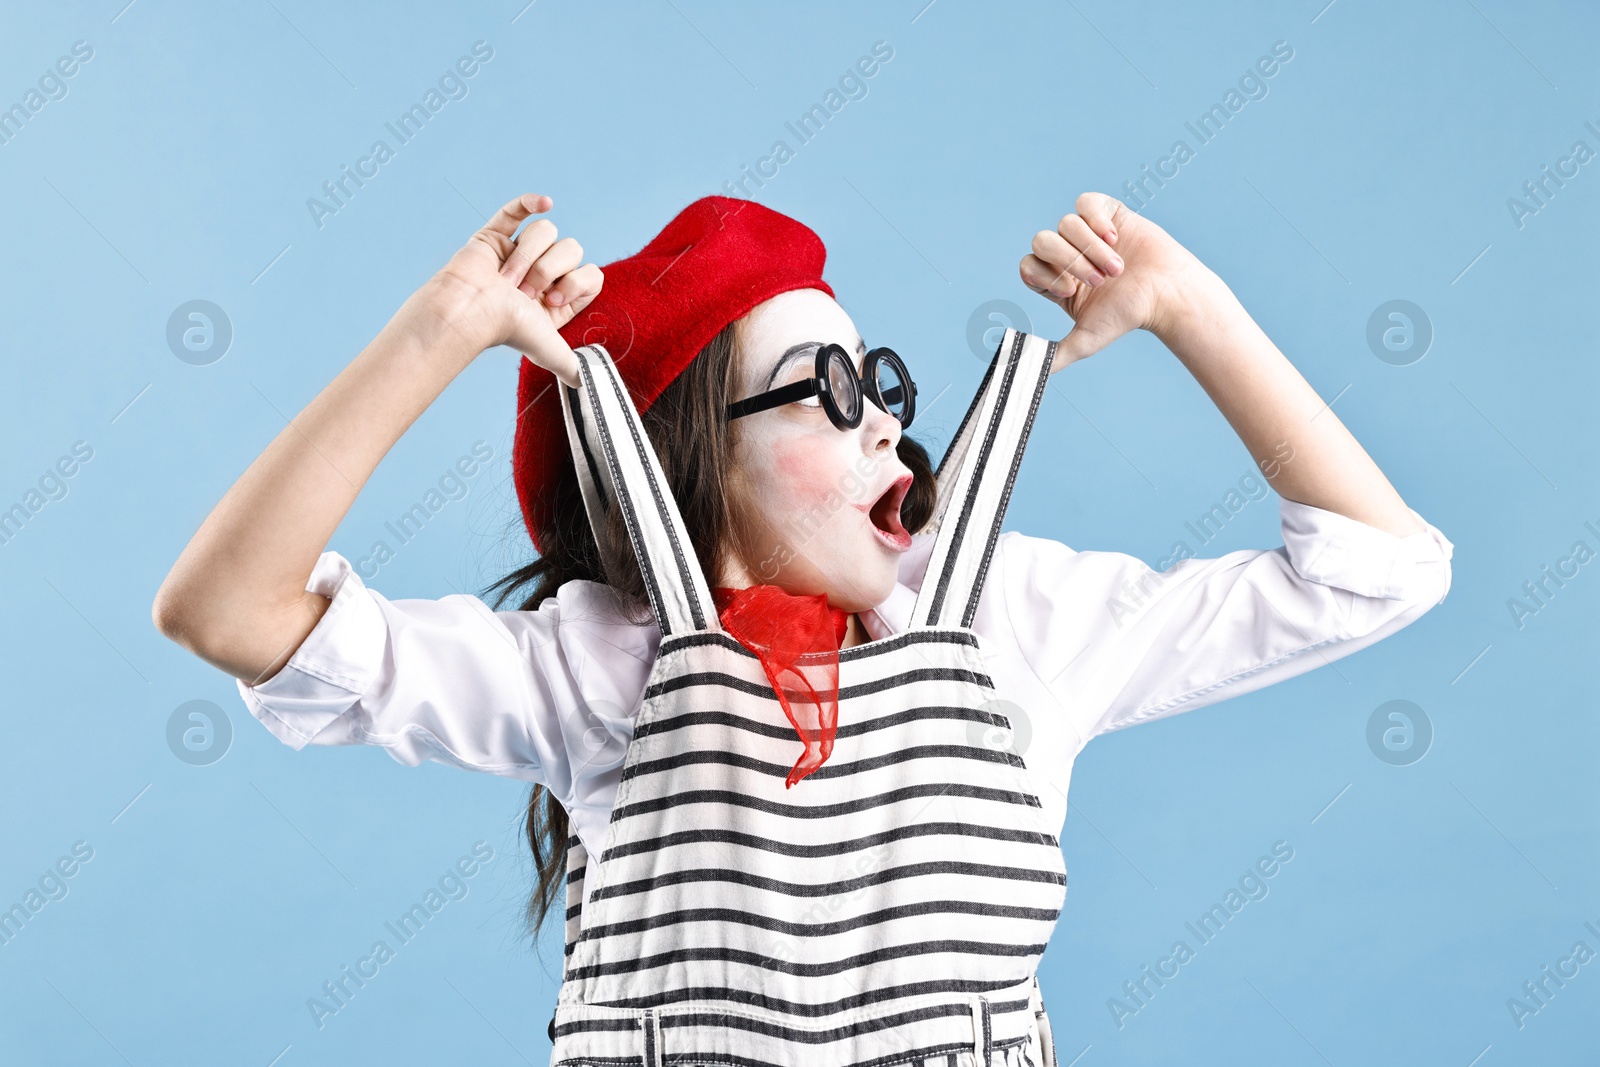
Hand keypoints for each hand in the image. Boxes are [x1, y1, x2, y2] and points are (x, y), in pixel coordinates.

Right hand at [425, 192, 601, 386]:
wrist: (470, 311)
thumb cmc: (506, 330)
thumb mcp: (550, 351)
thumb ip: (572, 367)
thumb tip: (589, 383)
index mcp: (557, 297)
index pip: (591, 274)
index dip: (577, 283)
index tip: (554, 301)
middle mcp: (541, 274)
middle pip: (572, 248)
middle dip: (550, 271)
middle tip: (526, 292)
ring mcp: (518, 253)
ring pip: (546, 231)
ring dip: (528, 256)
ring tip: (508, 279)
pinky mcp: (496, 235)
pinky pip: (518, 210)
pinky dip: (531, 202)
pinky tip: (545, 202)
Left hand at [1019, 192, 1210, 369]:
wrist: (1166, 294)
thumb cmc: (1128, 315)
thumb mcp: (1086, 341)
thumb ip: (1054, 355)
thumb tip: (1025, 369)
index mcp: (1056, 279)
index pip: (1028, 266)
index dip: (1044, 275)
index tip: (1070, 291)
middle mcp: (1067, 254)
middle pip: (1042, 241)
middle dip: (1070, 261)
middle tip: (1099, 281)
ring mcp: (1086, 231)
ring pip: (1066, 224)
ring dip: (1091, 248)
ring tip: (1116, 268)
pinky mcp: (1106, 212)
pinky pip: (1085, 203)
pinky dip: (1096, 219)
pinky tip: (1114, 236)